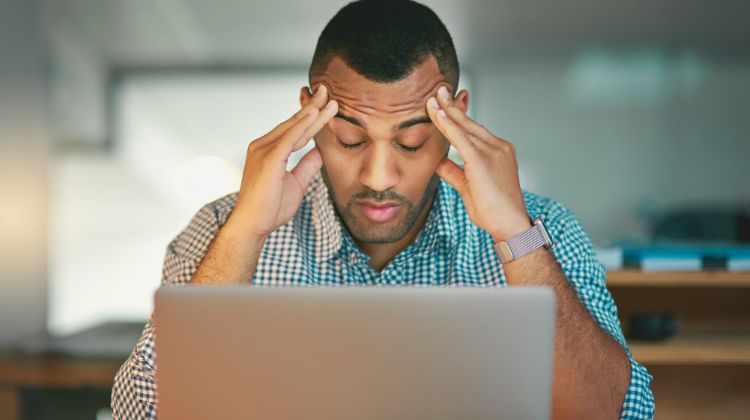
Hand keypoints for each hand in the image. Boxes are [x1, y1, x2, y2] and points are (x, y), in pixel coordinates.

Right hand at [229, 85, 337, 239]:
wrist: (252, 225)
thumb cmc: (270, 208)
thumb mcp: (297, 183)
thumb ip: (307, 166)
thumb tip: (320, 151)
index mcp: (270, 151)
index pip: (295, 130)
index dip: (311, 117)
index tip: (326, 104)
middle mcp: (263, 145)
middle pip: (294, 123)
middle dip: (312, 107)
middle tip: (327, 90)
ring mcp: (263, 150)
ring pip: (293, 127)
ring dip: (312, 112)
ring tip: (328, 97)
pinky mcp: (268, 159)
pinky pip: (289, 138)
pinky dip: (302, 125)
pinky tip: (314, 114)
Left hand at [426, 86, 530, 241]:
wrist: (510, 225)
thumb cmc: (493, 211)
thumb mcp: (468, 187)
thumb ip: (453, 172)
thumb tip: (437, 162)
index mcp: (498, 151)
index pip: (473, 129)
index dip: (458, 115)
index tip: (446, 103)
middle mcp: (498, 147)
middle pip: (470, 122)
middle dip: (452, 105)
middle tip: (438, 90)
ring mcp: (493, 152)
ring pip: (464, 127)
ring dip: (447, 111)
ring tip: (433, 97)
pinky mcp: (483, 161)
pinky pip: (461, 139)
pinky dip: (448, 125)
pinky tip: (438, 114)